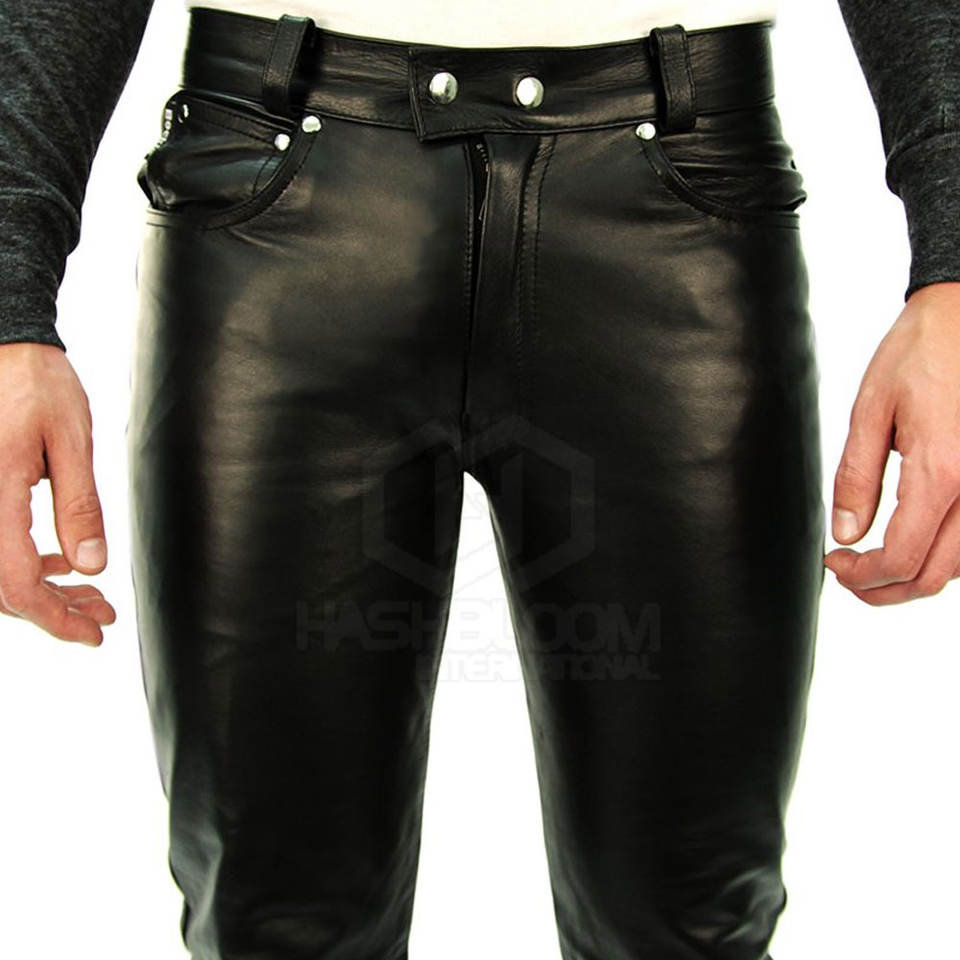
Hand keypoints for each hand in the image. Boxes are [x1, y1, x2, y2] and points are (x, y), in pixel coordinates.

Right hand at [0, 342, 115, 643]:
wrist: (3, 343)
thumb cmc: (36, 384)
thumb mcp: (71, 443)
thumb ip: (80, 507)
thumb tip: (92, 566)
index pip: (16, 583)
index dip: (56, 617)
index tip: (95, 632)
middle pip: (3, 587)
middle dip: (55, 610)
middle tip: (102, 615)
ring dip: (44, 590)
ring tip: (93, 595)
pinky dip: (29, 562)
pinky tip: (64, 562)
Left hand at [825, 281, 959, 603]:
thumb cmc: (921, 350)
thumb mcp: (871, 412)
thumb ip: (856, 478)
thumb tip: (846, 532)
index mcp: (942, 472)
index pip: (903, 557)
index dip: (863, 576)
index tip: (835, 564)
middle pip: (936, 575)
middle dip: (886, 590)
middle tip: (850, 575)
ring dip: (918, 576)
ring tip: (875, 562)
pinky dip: (945, 553)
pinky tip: (916, 539)